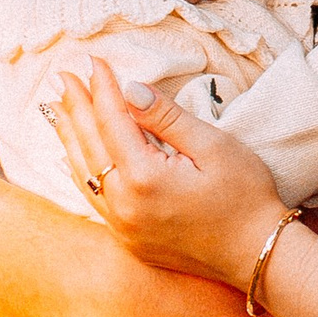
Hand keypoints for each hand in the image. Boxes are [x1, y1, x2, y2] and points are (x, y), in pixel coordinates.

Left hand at [44, 57, 286, 288]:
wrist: (259, 255)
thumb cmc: (245, 197)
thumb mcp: (213, 146)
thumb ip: (167, 118)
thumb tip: (129, 89)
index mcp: (144, 178)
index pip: (113, 121)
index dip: (103, 88)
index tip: (93, 61)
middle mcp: (124, 206)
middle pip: (90, 146)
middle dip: (76, 107)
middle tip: (63, 77)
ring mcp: (124, 227)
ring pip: (84, 174)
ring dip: (70, 138)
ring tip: (58, 109)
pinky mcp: (130, 240)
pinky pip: (93, 199)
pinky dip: (81, 171)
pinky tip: (73, 157)